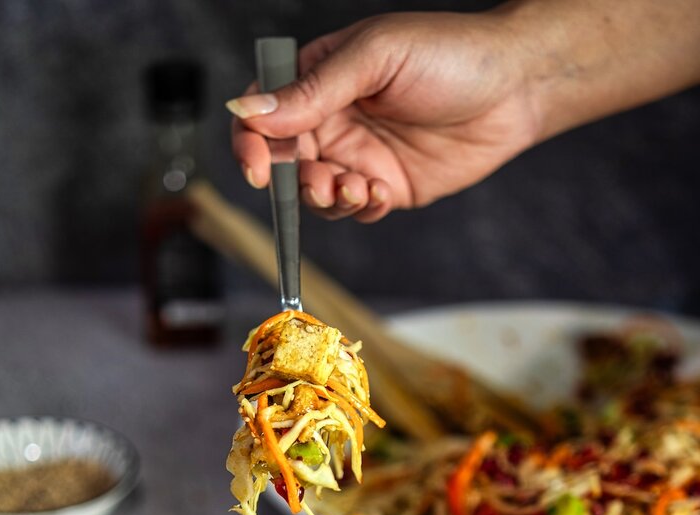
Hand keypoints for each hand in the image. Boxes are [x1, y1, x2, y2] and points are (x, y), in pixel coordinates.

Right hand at [228, 4, 699, 223]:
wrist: (516, 87)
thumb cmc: (450, 54)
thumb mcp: (375, 58)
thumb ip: (311, 90)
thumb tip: (247, 110)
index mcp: (319, 78)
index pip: (262, 114)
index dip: (251, 143)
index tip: (258, 170)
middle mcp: (332, 120)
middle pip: (284, 163)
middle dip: (296, 181)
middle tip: (327, 180)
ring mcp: (358, 156)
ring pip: (315, 195)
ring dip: (327, 200)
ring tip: (357, 187)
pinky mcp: (385, 188)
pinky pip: (353, 212)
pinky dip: (358, 210)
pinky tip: (379, 195)